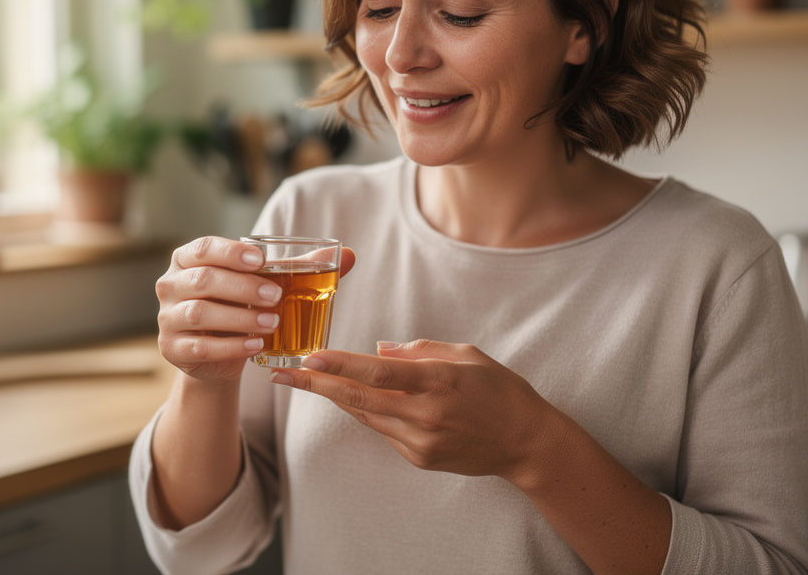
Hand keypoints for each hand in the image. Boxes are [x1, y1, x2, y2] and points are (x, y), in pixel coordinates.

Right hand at [155, 236, 356, 384]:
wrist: (215, 355)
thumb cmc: (240, 308)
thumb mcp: (264, 286)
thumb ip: (301, 269)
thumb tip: (349, 255)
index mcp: (189, 259)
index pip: (204, 248)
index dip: (231, 253)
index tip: (263, 261)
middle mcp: (171, 284)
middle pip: (203, 280)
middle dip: (242, 287)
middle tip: (276, 296)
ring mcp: (167, 317)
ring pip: (200, 313)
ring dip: (240, 317)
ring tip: (273, 323)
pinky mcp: (172, 348)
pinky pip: (201, 346)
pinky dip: (231, 347)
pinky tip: (257, 346)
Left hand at [270, 340, 556, 481]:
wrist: (526, 443)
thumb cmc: (500, 390)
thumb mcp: (466, 354)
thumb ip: (419, 350)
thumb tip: (377, 349)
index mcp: (438, 381)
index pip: (378, 371)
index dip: (340, 364)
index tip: (309, 357)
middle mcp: (425, 414)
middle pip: (359, 397)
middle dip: (316, 384)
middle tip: (282, 374)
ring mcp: (421, 441)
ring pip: (366, 414)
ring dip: (336, 396)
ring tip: (306, 380)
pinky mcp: (419, 458)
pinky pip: (384, 430)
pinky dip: (368, 411)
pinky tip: (354, 397)